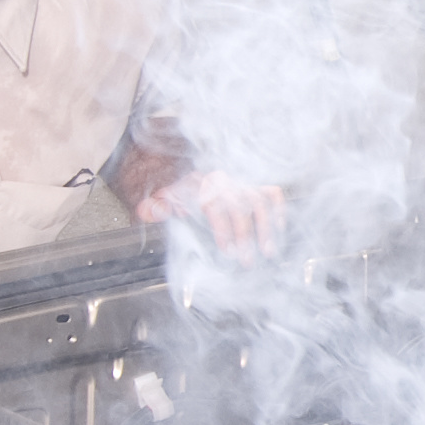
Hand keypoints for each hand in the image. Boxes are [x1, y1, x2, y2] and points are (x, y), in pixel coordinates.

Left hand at [138, 174, 287, 260]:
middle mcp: (226, 180)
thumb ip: (157, 205)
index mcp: (204, 183)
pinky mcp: (256, 182)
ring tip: (267, 250)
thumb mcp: (167, 195)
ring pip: (259, 201)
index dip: (223, 230)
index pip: (216, 206)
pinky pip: (272, 193)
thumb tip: (145, 211)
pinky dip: (278, 209)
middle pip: (240, 207)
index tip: (227, 250)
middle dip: (245, 236)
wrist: (192, 165)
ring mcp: (243, 181)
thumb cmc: (184, 187)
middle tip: (247, 260)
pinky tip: (280, 228)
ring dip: (266, 227)